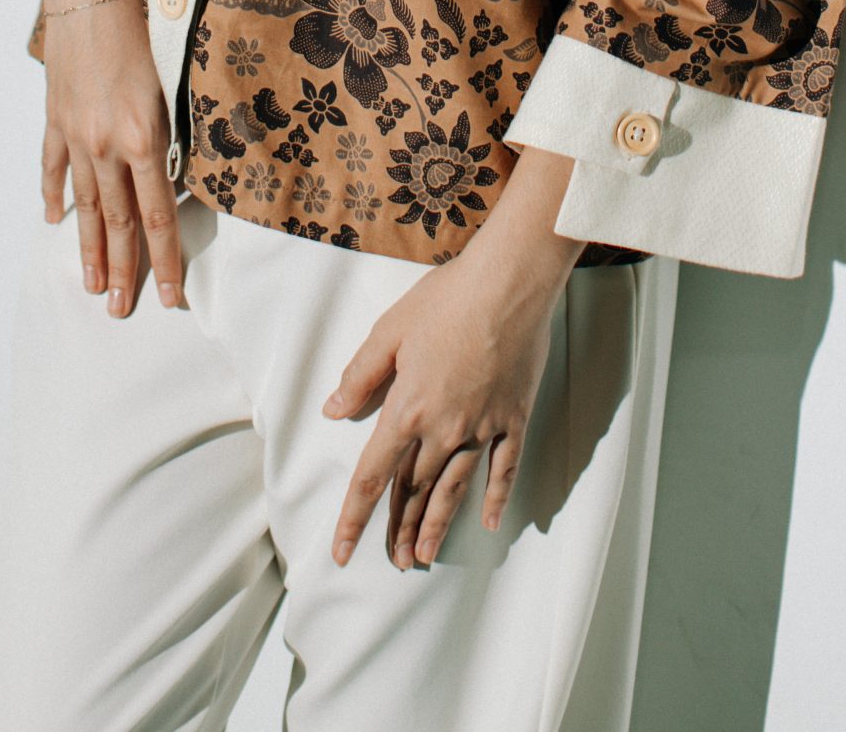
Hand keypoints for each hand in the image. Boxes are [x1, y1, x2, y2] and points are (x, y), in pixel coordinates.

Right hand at [8, 0, 186, 319]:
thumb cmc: (144, 22)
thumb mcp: (174, 77)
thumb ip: (176, 130)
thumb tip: (181, 174)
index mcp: (143, 136)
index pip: (157, 216)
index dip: (165, 261)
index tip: (170, 300)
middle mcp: (106, 143)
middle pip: (116, 222)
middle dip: (122, 271)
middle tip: (121, 312)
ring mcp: (75, 132)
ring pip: (83, 204)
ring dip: (87, 248)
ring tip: (90, 285)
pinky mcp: (55, 114)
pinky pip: (53, 164)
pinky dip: (53, 193)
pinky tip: (52, 220)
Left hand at [320, 232, 571, 567]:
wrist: (508, 285)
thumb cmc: (446, 299)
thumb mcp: (389, 331)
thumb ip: (360, 376)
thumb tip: (333, 410)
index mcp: (407, 409)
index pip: (373, 475)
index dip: (354, 516)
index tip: (341, 549)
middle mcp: (443, 429)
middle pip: (414, 488)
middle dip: (399, 527)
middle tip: (393, 561)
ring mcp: (482, 428)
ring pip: (454, 488)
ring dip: (437, 524)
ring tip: (424, 555)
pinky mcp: (512, 419)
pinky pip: (503, 469)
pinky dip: (495, 497)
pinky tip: (488, 521)